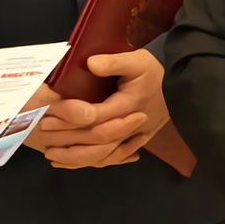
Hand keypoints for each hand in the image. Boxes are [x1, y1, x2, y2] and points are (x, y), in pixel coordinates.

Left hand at [22, 52, 164, 168]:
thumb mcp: (137, 60)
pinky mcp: (136, 142)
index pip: (94, 116)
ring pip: (103, 155)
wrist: (183, 86)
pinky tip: (73, 163)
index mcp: (128, 105)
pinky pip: (112, 158)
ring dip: (76, 157)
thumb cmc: (156, 71)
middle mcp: (130, 126)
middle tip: (42, 135)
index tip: (49, 114)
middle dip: (67, 139)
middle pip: (95, 141)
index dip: (70, 117)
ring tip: (52, 155)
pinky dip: (92, 162)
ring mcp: (134, 138)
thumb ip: (113, 62)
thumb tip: (89, 63)